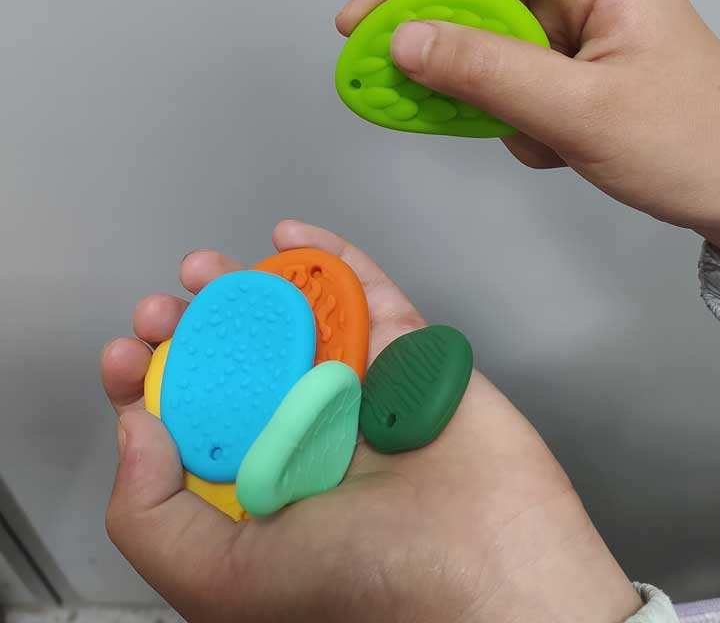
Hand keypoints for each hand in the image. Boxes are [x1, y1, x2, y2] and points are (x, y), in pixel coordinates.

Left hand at [101, 220, 640, 622]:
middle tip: (166, 309)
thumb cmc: (366, 584)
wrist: (490, 564)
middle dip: (194, 327)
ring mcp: (360, 387)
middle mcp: (307, 432)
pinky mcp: (409, 353)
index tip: (127, 355)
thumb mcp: (224, 579)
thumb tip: (137, 429)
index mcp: (262, 485)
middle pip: (241, 361)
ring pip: (300, 320)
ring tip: (208, 270)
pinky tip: (292, 237)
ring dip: (249, 285)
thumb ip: (155, 516)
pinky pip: (369, 293)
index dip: (151, 383)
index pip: (194, 423)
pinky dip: (332, 258)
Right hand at [337, 0, 719, 315]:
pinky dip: (506, 109)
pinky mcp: (574, 56)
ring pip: (488, 35)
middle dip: (433, 40)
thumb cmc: (692, 144)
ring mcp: (579, 17)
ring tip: (515, 132)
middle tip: (393, 83)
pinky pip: (510, 69)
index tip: (355, 24)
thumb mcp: (578, 111)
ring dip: (478, 89)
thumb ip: (486, 72)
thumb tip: (405, 40)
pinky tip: (545, 141)